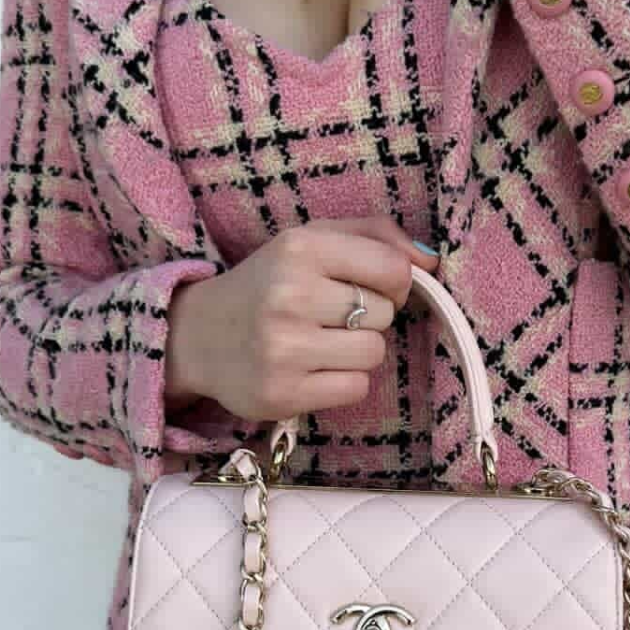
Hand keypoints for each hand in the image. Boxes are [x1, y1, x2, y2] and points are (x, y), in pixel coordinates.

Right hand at [164, 218, 436, 423]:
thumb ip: (375, 237)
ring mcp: (283, 347)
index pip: (392, 268)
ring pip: (374, 353)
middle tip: (329, 316)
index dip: (396, 281)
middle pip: (384, 314)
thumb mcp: (312, 241)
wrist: (197, 336)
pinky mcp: (282, 392)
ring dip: (357, 352)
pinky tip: (312, 369)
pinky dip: (343, 382)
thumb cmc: (269, 284)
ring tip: (321, 343)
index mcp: (300, 248)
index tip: (373, 286)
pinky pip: (355, 388)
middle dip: (368, 317)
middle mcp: (289, 294)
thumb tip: (432, 261)